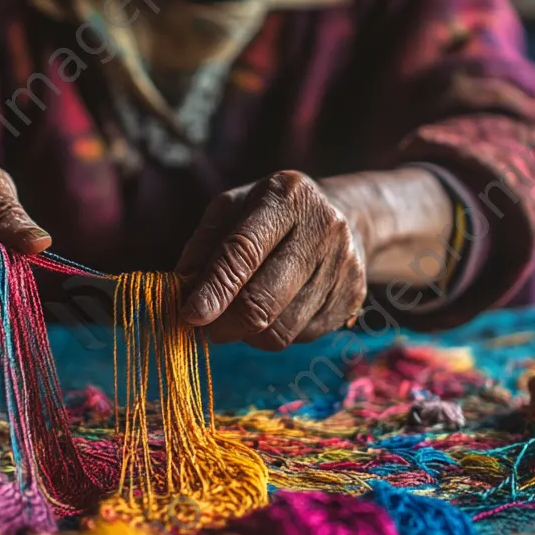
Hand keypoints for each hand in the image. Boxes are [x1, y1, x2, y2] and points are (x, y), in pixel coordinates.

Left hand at [176, 170, 367, 349]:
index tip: (190, 316)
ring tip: (241, 315)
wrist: (349, 215)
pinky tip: (276, 310)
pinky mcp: (353, 297)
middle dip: (225, 324)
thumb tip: (181, 288)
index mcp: (286, 198)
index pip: (243, 252)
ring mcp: (343, 265)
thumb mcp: (234, 208)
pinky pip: (301, 336)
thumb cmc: (274, 214)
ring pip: (281, 329)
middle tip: (206, 329)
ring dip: (249, 333)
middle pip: (263, 300)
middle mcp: (322, 229)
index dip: (214, 289)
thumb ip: (203, 243)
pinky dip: (276, 332)